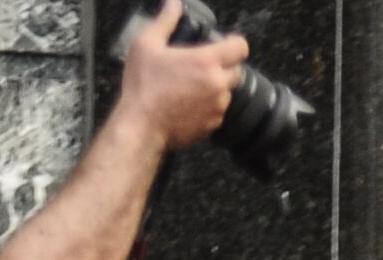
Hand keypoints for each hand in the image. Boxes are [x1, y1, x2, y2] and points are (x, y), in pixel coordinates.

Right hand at [113, 0, 249, 152]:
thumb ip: (165, 21)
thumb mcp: (147, 44)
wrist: (142, 125)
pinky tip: (188, 102)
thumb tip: (173, 4)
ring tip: (190, 85)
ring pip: (227, 91)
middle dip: (223, 66)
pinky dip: (208, 105)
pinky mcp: (214, 124)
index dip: (235, 43)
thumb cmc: (143, 86)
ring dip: (215, 86)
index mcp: (206, 62)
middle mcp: (218, 84)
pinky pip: (218, 110)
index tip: (228, 43)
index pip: (240, 47)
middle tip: (201, 65)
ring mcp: (218, 106)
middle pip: (236, 70)